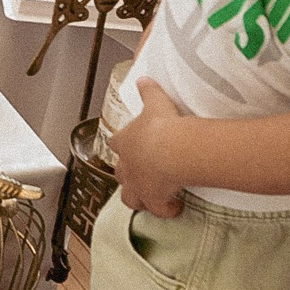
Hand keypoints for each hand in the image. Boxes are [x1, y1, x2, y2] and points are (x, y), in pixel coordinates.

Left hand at [111, 80, 190, 216]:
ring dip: (139, 198)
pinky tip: (174, 209)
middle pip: (120, 174)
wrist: (170, 148)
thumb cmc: (161, 125)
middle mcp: (127, 166)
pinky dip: (165, 210)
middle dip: (128, 175)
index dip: (121, 145)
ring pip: (129, 197)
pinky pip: (157, 209)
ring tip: (150, 198)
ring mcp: (137, 185)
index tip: (128, 146)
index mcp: (124, 142)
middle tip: (141, 175)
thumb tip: (144, 79)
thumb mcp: (155, 102)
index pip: (116, 143)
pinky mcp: (153, 199)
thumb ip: (148, 91)